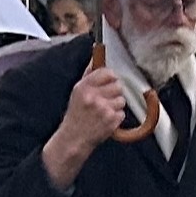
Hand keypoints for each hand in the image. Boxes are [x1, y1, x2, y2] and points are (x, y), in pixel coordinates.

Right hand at [45, 64, 130, 183]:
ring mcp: (103, 109)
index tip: (110, 81)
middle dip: (114, 92)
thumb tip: (96, 57)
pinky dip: (116, 117)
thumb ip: (88, 75)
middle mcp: (93, 97)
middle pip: (118, 86)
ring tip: (104, 112)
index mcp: (84, 87)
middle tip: (106, 99)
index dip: (111, 76)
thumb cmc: (76, 115)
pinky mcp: (111, 121)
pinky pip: (122, 113)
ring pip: (121, 100)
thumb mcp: (76, 92)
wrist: (73, 139)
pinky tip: (105, 120)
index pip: (106, 72)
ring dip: (115, 106)